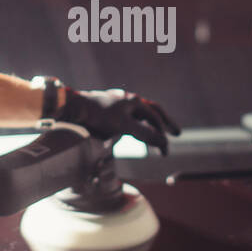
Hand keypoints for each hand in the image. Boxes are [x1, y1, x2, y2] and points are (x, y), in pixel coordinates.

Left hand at [55, 87, 181, 154]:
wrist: (74, 108)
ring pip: (140, 114)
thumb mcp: (124, 126)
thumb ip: (144, 134)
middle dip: (164, 123)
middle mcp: (129, 100)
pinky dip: (135, 125)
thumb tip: (163, 142)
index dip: (162, 134)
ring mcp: (119, 103)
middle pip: (152, 111)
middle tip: (177, 133)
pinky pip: (127, 117)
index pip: (155, 118)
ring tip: (157, 134)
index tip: (165, 151)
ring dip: (150, 124)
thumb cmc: (98, 116)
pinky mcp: (109, 110)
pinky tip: (134, 131)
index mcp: (135, 101)